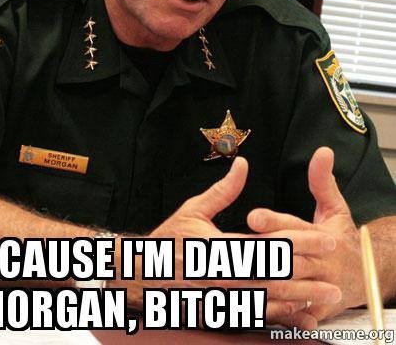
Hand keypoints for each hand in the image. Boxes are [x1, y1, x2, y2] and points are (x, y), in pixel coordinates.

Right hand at [149, 156, 340, 326]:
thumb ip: (223, 190)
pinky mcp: (222, 312)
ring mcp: (223, 297)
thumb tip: (243, 164)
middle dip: (310, 271)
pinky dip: (282, 317)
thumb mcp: (194, 210)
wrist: (144, 275)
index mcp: (219, 246)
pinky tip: (300, 315)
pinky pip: (257, 317)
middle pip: (275, 274)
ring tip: (328, 295)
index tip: (325, 238)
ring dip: (302, 297)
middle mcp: (224, 274)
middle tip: (335, 268)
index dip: (301, 240)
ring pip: (270, 299)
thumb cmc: (170, 240)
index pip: (269, 243)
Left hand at [247, 147, 362, 328]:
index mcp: (321, 235)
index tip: (252, 216)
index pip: (294, 227)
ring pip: (286, 284)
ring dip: (261, 279)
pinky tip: (249, 301)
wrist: (366, 277)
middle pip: (286, 257)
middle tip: (230, 246)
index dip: (273, 222)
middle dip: (260, 251)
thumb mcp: (335, 208)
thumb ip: (323, 181)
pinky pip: (292, 311)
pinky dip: (273, 307)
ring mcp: (318, 288)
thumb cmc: (342, 238)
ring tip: (233, 272)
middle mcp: (320, 262)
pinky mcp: (315, 309)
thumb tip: (323, 152)